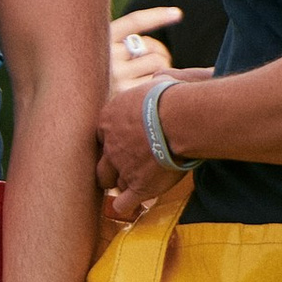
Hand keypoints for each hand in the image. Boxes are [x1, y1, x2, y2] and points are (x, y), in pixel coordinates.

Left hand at [100, 65, 209, 224]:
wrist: (180, 118)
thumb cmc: (174, 97)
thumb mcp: (159, 80)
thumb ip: (154, 82)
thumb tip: (160, 75)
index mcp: (109, 120)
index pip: (101, 138)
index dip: (114, 144)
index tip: (128, 144)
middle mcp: (110, 146)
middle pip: (102, 166)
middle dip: (112, 170)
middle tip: (129, 168)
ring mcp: (122, 168)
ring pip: (114, 185)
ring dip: (126, 185)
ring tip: (143, 182)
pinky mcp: (138, 186)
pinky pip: (124, 205)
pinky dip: (129, 206)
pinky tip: (137, 202)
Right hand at [108, 6, 180, 94]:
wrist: (78, 102)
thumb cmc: (102, 73)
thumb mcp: (108, 49)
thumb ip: (128, 40)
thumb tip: (171, 20)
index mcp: (104, 38)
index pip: (134, 22)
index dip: (157, 16)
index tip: (177, 14)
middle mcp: (108, 56)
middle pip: (151, 47)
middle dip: (159, 52)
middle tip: (156, 62)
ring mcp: (116, 77)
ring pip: (158, 64)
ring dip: (160, 69)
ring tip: (148, 77)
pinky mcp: (126, 95)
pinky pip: (157, 82)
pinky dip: (158, 84)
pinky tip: (147, 91)